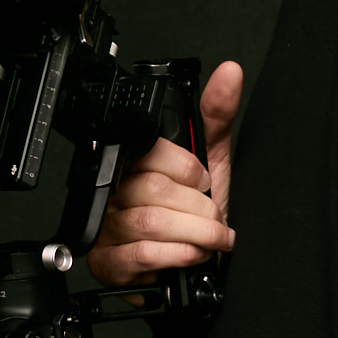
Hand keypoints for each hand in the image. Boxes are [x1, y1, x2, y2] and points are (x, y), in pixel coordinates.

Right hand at [86, 59, 240, 287]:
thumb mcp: (214, 162)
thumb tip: (229, 72)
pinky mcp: (108, 263)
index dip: (189, 170)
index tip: (207, 184)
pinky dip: (176, 256)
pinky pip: (139, 254)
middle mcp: (116, 191)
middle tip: (214, 217)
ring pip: (148, 222)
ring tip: (209, 239)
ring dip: (193, 234)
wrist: (201, 265)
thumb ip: (217, 116)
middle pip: (153, 190)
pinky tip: (191, 256)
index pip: (152, 151)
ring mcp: (107, 228)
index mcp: (136, 162)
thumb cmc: (203, 213)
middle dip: (199, 209)